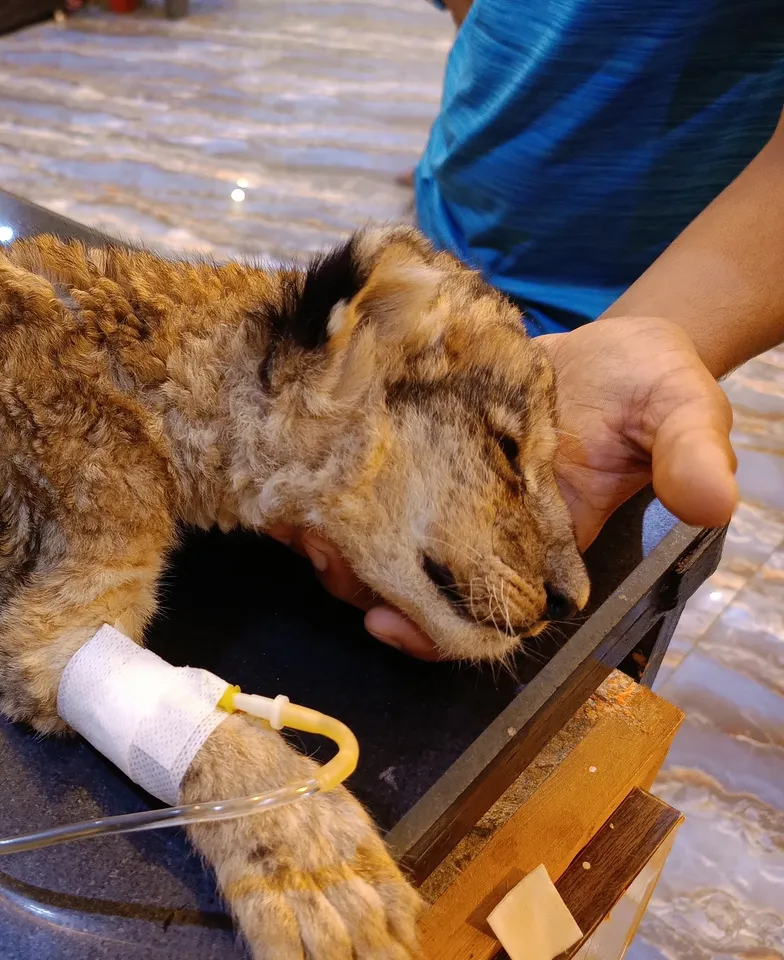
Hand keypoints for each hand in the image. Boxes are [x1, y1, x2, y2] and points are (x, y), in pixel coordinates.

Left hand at [270, 316, 739, 657]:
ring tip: (299, 518)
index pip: (485, 613)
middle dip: (361, 582)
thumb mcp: (681, 412)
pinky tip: (297, 468)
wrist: (610, 341)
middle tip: (322, 558)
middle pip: (411, 582)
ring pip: (378, 537)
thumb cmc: (650, 385)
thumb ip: (688, 455)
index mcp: (541, 550)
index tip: (390, 624)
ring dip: (335, 536)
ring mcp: (443, 489)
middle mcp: (481, 531)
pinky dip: (329, 481)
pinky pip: (365, 478)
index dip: (436, 632)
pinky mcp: (414, 444)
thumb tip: (711, 502)